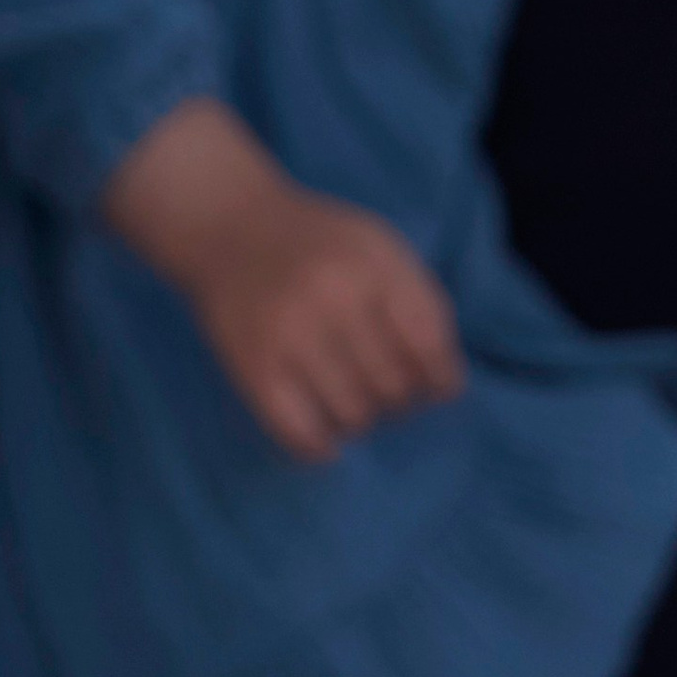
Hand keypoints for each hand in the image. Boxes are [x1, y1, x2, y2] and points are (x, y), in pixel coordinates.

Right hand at [102, 97, 464, 461]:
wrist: (230, 228)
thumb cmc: (317, 243)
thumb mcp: (378, 247)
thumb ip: (417, 299)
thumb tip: (445, 381)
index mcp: (373, 267)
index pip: (428, 346)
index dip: (441, 379)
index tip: (436, 388)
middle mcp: (334, 301)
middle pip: (393, 387)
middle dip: (400, 401)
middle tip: (387, 393)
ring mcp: (291, 339)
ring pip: (352, 416)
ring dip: (361, 421)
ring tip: (353, 405)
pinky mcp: (255, 371)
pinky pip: (300, 434)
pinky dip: (320, 447)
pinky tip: (324, 439)